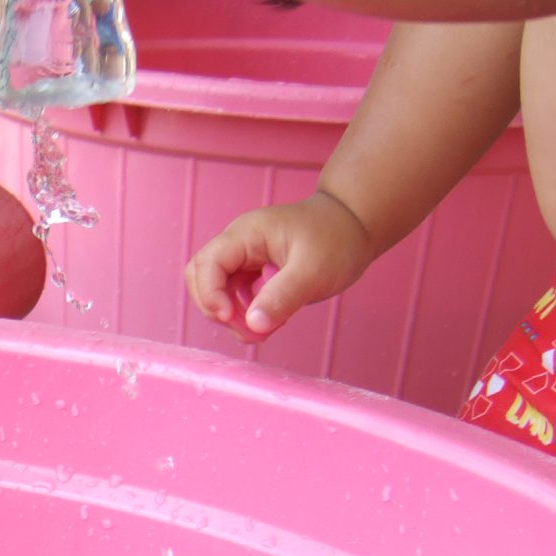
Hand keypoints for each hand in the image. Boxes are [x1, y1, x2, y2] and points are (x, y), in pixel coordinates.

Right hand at [185, 191, 372, 341]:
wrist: (355, 225)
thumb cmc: (337, 239)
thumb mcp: (314, 271)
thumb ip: (283, 298)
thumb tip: (253, 326)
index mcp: (246, 234)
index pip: (207, 265)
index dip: (211, 295)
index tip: (232, 319)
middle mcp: (238, 243)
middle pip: (200, 278)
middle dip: (216, 308)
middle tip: (247, 329)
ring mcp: (243, 257)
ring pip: (214, 290)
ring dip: (230, 316)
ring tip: (261, 330)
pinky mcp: (251, 271)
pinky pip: (233, 296)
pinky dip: (243, 314)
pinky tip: (267, 322)